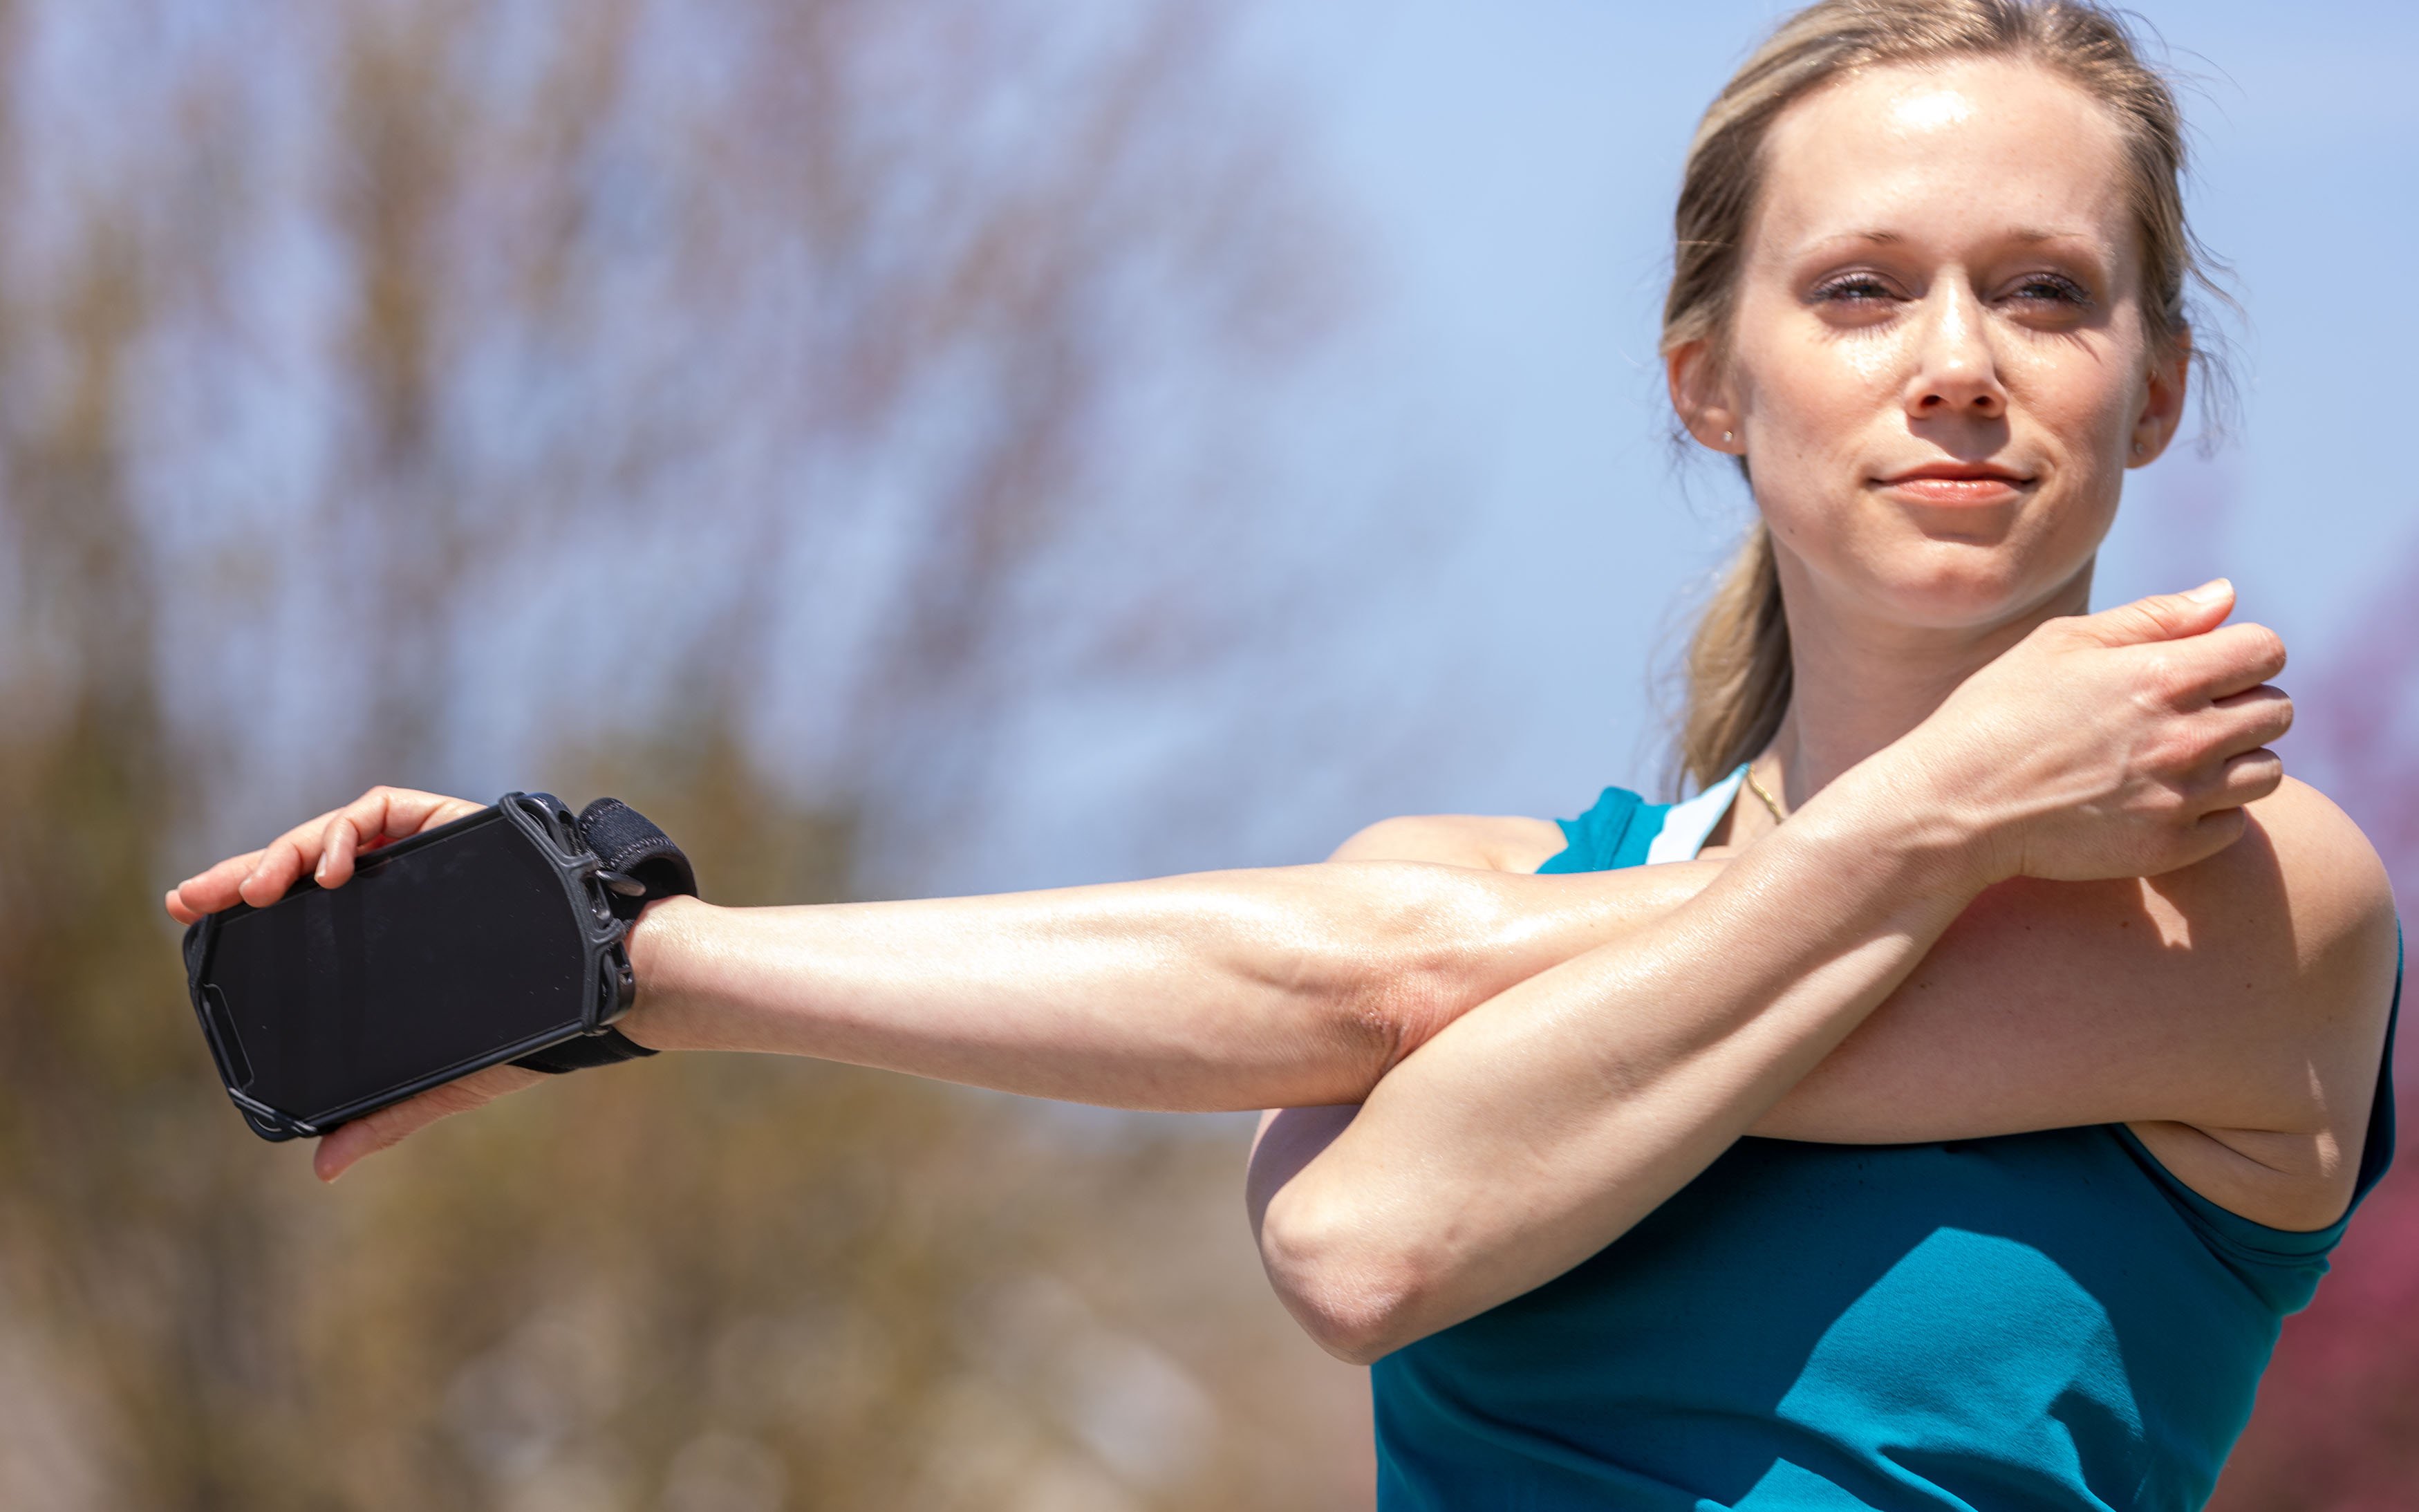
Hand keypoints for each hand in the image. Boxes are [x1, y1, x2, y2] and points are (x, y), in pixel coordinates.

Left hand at [165, 785, 544, 1181]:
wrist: (602, 981)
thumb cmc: (531, 1030)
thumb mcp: (443, 1078)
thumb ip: (385, 1114)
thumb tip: (323, 1167)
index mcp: (380, 941)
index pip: (296, 915)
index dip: (238, 907)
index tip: (187, 912)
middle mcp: (392, 890)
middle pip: (300, 868)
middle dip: (239, 874)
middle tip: (193, 897)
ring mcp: (417, 855)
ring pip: (331, 833)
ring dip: (286, 853)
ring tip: (259, 887)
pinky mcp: (445, 824)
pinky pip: (378, 810)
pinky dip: (346, 832)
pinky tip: (335, 868)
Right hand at [1888, 579, 2289, 885]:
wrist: (1953, 807)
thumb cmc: (1998, 713)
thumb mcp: (2061, 644)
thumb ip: (2154, 618)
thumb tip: (2227, 597)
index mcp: (2163, 675)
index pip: (2266, 650)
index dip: (2242, 653)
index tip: (2207, 667)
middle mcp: (2185, 737)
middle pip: (2277, 711)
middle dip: (2242, 704)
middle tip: (2186, 715)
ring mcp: (2181, 798)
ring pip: (2267, 772)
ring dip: (2236, 761)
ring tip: (2179, 760)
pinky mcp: (2170, 849)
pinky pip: (2235, 825)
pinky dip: (2212, 813)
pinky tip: (2161, 801)